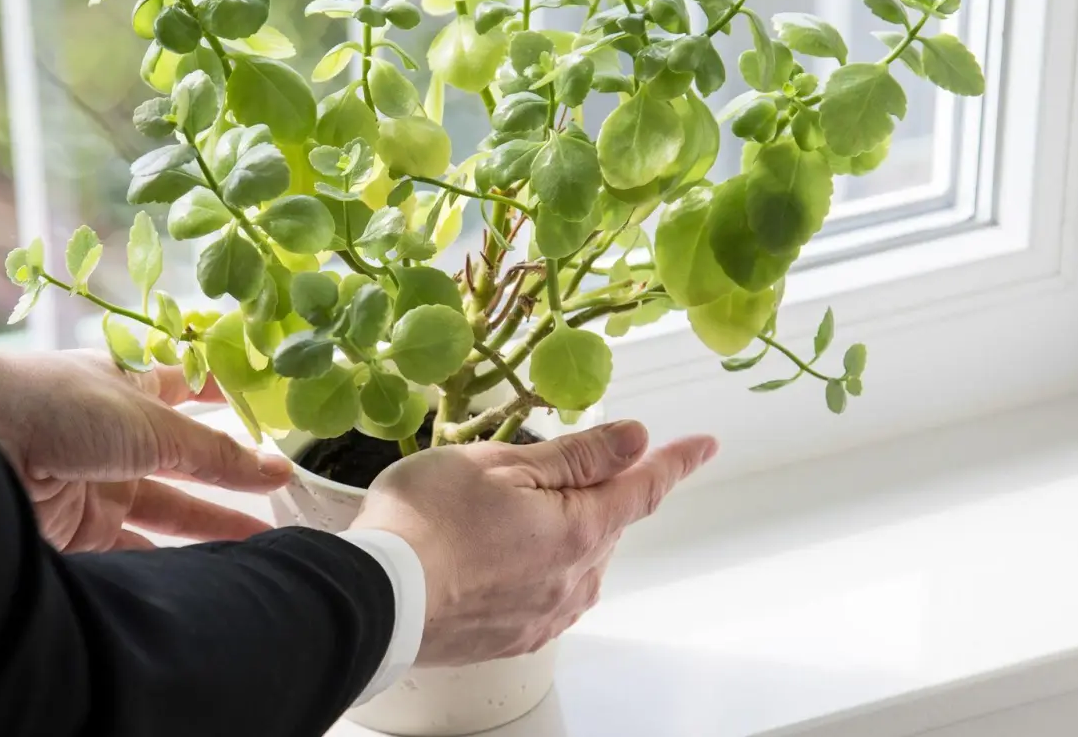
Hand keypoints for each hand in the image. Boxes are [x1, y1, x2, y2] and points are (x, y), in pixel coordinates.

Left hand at [0, 339, 291, 551]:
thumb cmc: (57, 405)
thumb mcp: (149, 421)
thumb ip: (212, 452)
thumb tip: (276, 468)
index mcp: (129, 389)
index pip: (187, 390)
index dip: (225, 399)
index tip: (268, 411)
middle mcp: (114, 437)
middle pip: (184, 463)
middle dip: (232, 483)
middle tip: (289, 504)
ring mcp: (95, 485)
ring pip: (165, 512)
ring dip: (211, 530)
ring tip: (265, 550)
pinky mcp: (76, 534)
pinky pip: (134, 552)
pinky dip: (167, 565)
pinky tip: (207, 577)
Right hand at [348, 420, 716, 665]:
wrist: (376, 600)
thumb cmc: (425, 524)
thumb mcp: (500, 465)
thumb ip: (574, 455)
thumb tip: (634, 440)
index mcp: (579, 529)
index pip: (643, 488)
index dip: (674, 461)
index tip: (701, 445)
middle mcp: (573, 579)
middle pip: (604, 524)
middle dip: (589, 493)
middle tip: (536, 472)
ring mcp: (544, 613)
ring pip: (577, 562)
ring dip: (559, 533)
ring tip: (500, 514)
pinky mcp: (514, 636)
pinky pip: (546, 594)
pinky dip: (536, 568)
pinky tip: (496, 558)